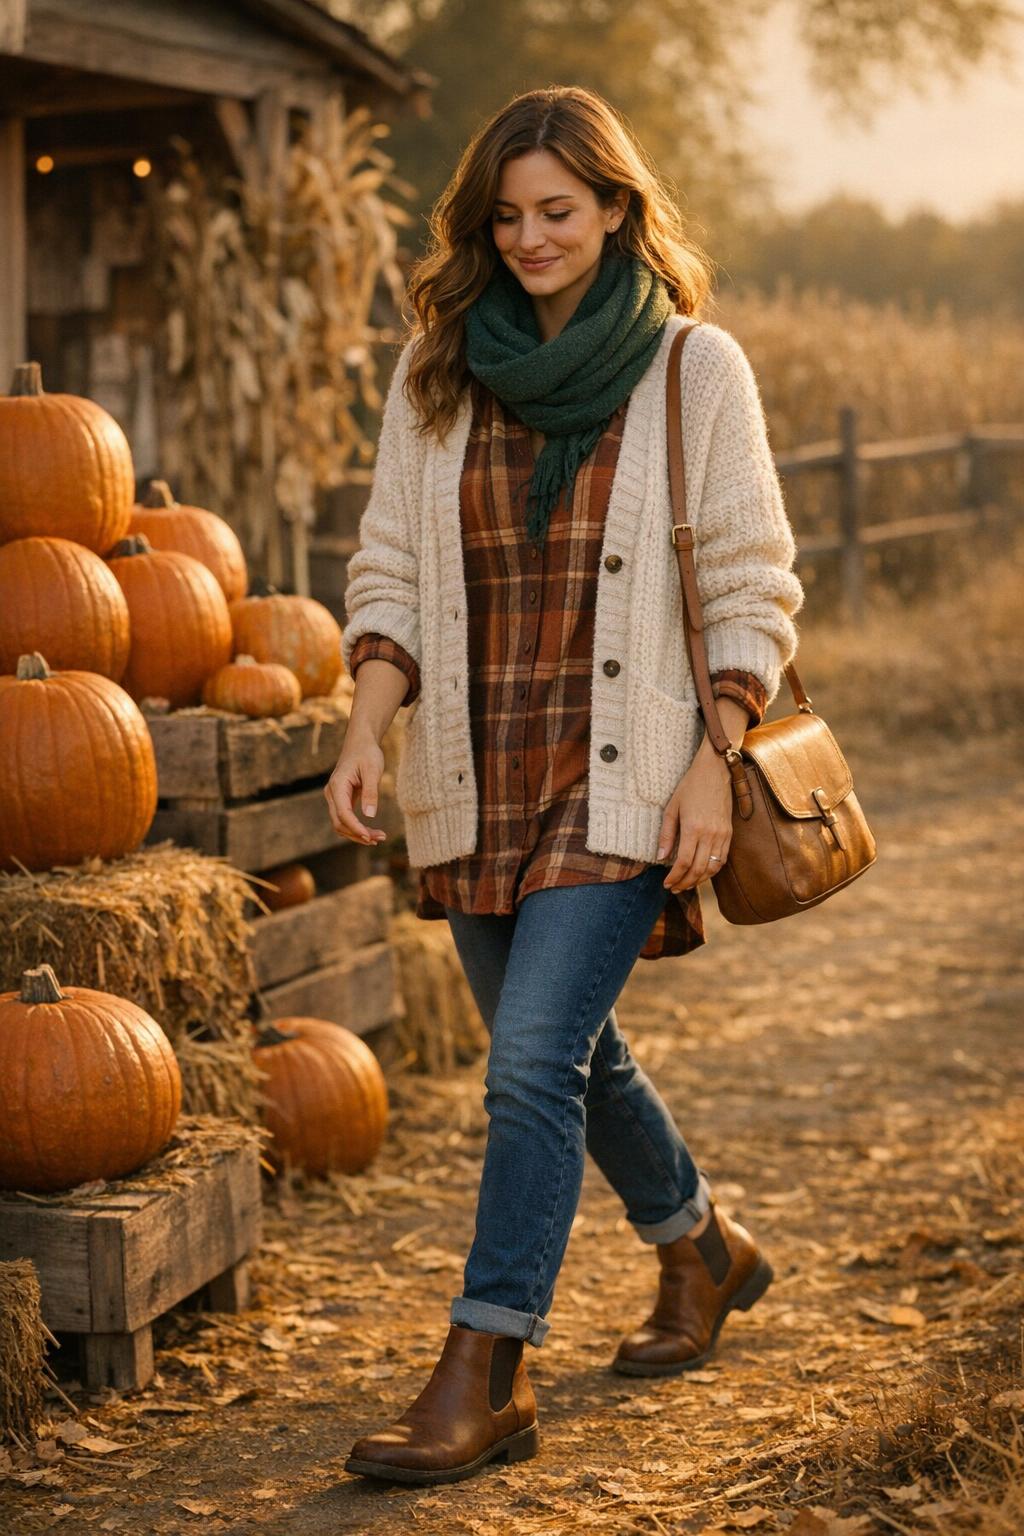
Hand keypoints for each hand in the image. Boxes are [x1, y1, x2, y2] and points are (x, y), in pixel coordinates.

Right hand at [324, 729, 387, 847]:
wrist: (361, 742)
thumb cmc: (367, 753)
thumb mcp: (373, 770)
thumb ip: (371, 792)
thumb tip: (370, 815)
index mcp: (337, 786)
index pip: (343, 814)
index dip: (356, 828)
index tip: (370, 838)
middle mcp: (332, 793)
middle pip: (339, 823)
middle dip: (358, 834)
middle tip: (380, 839)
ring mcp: (335, 797)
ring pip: (341, 823)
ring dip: (357, 834)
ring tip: (379, 838)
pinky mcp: (341, 799)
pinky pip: (346, 818)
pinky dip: (357, 827)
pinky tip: (371, 832)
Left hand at [657, 740, 733, 891]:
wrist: (715, 771)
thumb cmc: (690, 787)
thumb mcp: (672, 807)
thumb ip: (666, 834)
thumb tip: (661, 857)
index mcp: (693, 828)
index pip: (684, 862)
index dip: (675, 877)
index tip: (666, 884)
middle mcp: (710, 834)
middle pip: (699, 869)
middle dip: (685, 883)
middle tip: (674, 888)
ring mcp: (722, 835)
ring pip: (712, 868)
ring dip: (699, 880)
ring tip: (686, 884)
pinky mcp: (729, 833)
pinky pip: (722, 859)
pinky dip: (712, 871)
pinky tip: (702, 873)